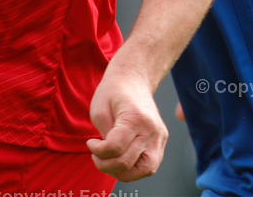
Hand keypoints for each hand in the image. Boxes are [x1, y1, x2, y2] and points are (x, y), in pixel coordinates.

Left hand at [86, 53, 166, 181]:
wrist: (133, 78)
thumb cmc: (113, 91)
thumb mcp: (99, 110)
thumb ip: (105, 137)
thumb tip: (109, 158)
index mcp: (135, 117)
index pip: (116, 148)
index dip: (98, 152)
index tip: (90, 144)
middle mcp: (151, 129)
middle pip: (128, 163)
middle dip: (106, 165)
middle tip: (96, 157)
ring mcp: (159, 136)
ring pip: (145, 170)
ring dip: (123, 173)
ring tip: (109, 163)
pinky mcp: (161, 141)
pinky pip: (150, 165)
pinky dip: (135, 169)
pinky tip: (121, 160)